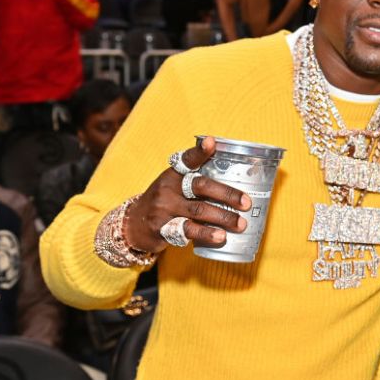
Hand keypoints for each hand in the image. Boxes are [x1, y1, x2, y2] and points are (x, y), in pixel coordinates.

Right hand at [123, 136, 251, 252]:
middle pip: (200, 186)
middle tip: (246, 202)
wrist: (133, 226)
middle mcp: (167, 189)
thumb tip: (234, 185)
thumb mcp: (173, 187)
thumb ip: (195, 183)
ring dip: (223, 217)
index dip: (199, 151)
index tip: (211, 143)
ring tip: (241, 223)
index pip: (186, 160)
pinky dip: (207, 233)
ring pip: (198, 210)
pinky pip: (188, 231)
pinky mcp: (162, 229)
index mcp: (172, 175)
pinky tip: (221, 236)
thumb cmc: (164, 203)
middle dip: (227, 194)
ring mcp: (164, 209)